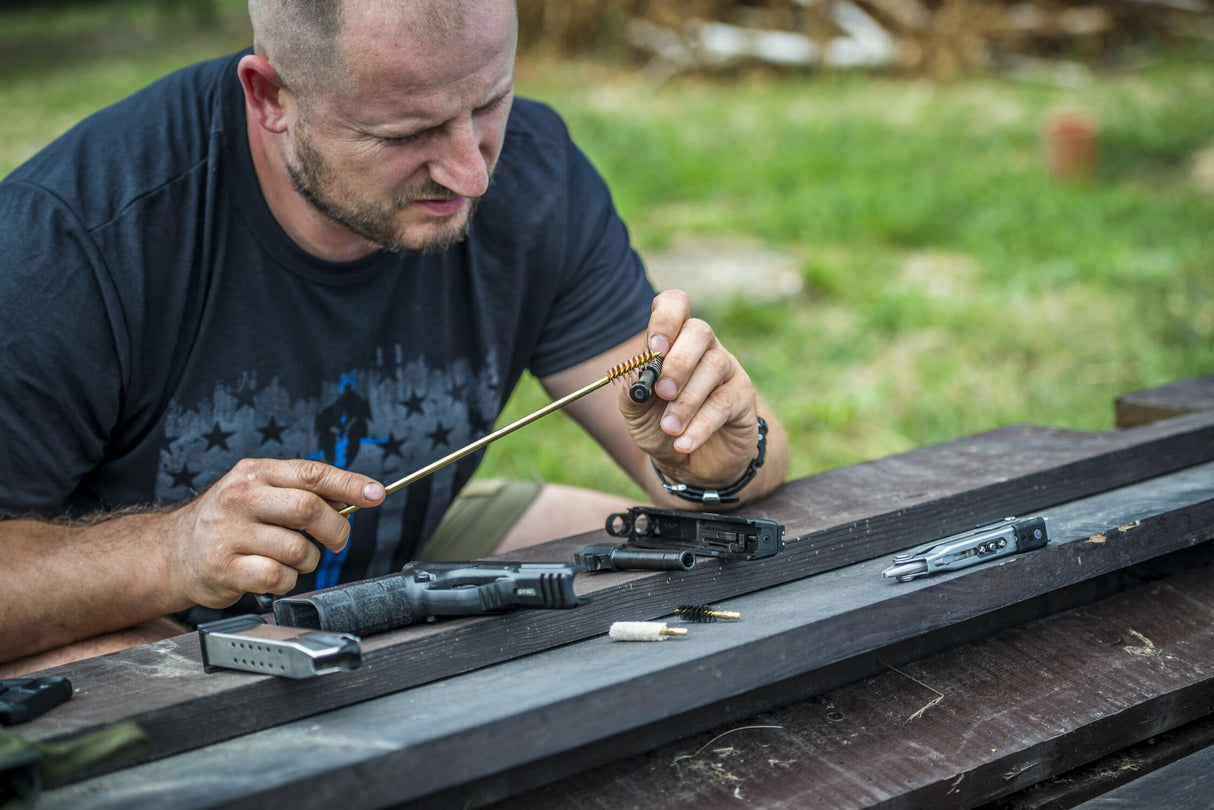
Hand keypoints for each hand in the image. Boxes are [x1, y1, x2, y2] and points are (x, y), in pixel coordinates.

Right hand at [162, 458, 383, 607]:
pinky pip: (278, 577)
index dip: (350, 484)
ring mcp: (229, 534)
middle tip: (337, 541)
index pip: (311, 473)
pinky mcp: (224, 568)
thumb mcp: (260, 493)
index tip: (377, 494)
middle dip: (335, 530)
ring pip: (298, 549)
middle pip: (309, 509)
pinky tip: (273, 576)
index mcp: (255, 474)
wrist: (172, 553)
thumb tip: (357, 495)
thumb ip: (303, 492)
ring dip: (309, 561)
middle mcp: (240, 499)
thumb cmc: (228, 522)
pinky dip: (287, 581)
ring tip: (293, 559)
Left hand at [618, 289, 763, 490]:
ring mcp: (726, 369)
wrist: (687, 464)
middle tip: (662, 391)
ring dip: (687, 401)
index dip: (666, 319)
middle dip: (678, 361)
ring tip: (670, 429)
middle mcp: (702, 347)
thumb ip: (633, 391)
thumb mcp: (636, 411)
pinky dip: (701, 425)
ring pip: (713, 367)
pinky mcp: (743, 396)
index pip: (675, 304)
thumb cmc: (659, 426)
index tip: (655, 348)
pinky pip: (724, 403)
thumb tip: (639, 377)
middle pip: (699, 331)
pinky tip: (684, 443)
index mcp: (673, 340)